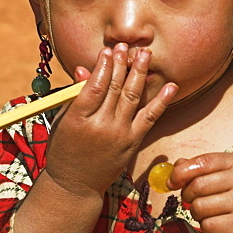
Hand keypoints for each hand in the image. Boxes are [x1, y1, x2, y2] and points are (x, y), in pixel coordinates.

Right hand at [45, 44, 177, 196]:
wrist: (76, 185)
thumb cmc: (64, 151)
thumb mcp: (62, 122)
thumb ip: (75, 96)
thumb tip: (86, 69)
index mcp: (78, 119)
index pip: (95, 85)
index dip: (103, 65)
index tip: (108, 50)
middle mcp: (101, 126)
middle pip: (114, 87)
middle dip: (122, 64)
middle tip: (126, 46)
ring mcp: (119, 135)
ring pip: (132, 97)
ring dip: (140, 73)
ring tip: (145, 55)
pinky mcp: (132, 143)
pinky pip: (149, 118)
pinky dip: (161, 101)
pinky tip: (170, 86)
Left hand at [168, 152, 232, 232]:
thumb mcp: (219, 174)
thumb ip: (196, 168)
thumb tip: (175, 167)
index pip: (202, 162)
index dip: (181, 173)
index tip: (172, 182)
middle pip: (197, 186)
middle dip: (187, 195)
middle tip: (193, 200)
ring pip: (199, 207)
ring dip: (196, 212)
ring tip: (209, 212)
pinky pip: (207, 225)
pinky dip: (207, 226)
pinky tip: (218, 223)